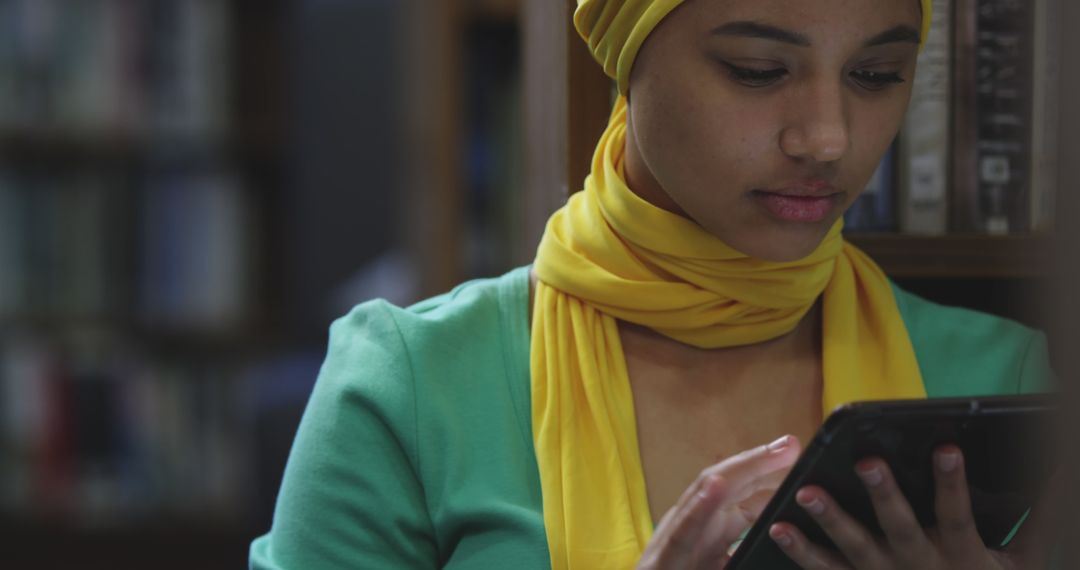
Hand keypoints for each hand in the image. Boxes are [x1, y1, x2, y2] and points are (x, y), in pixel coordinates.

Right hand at [637, 434, 801, 569]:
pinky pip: (682, 531)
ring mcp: (674, 539)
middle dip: (759, 463)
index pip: (742, 496)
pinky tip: (716, 486)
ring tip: (767, 453)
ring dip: (737, 471)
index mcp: (710, 533)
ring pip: (703, 494)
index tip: (799, 460)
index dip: (770, 476)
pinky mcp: (664, 560)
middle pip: (729, 485)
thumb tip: (784, 537)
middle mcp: (692, 527)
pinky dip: (699, 507)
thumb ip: (746, 552)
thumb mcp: (725, 566)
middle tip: (791, 445)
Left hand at [768, 445, 1059, 568]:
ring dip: (829, 521)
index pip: (958, 515)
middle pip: (899, 529)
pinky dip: (801, 552)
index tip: (947, 447)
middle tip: (867, 462)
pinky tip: (777, 529)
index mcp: (959, 557)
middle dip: (884, 495)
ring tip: (806, 493)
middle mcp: (917, 567)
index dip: (952, 483)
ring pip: (853, 550)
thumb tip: (1058, 469)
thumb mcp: (1021, 563)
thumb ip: (1041, 518)